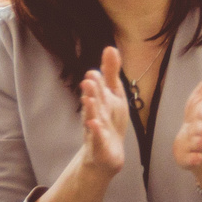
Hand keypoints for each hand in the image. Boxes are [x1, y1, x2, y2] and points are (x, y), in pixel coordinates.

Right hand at [75, 48, 130, 181]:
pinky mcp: (99, 146)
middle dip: (91, 92)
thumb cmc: (110, 120)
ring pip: (93, 118)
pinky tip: (94, 124)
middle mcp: (94, 113)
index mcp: (99, 100)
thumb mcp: (114, 94)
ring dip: (90, 109)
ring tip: (89, 99)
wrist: (106, 154)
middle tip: (88, 80)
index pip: (97, 89)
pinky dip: (96, 132)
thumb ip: (111, 73)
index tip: (93, 72)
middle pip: (93, 101)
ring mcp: (96, 130)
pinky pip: (97, 138)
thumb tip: (110, 47)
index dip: (96, 82)